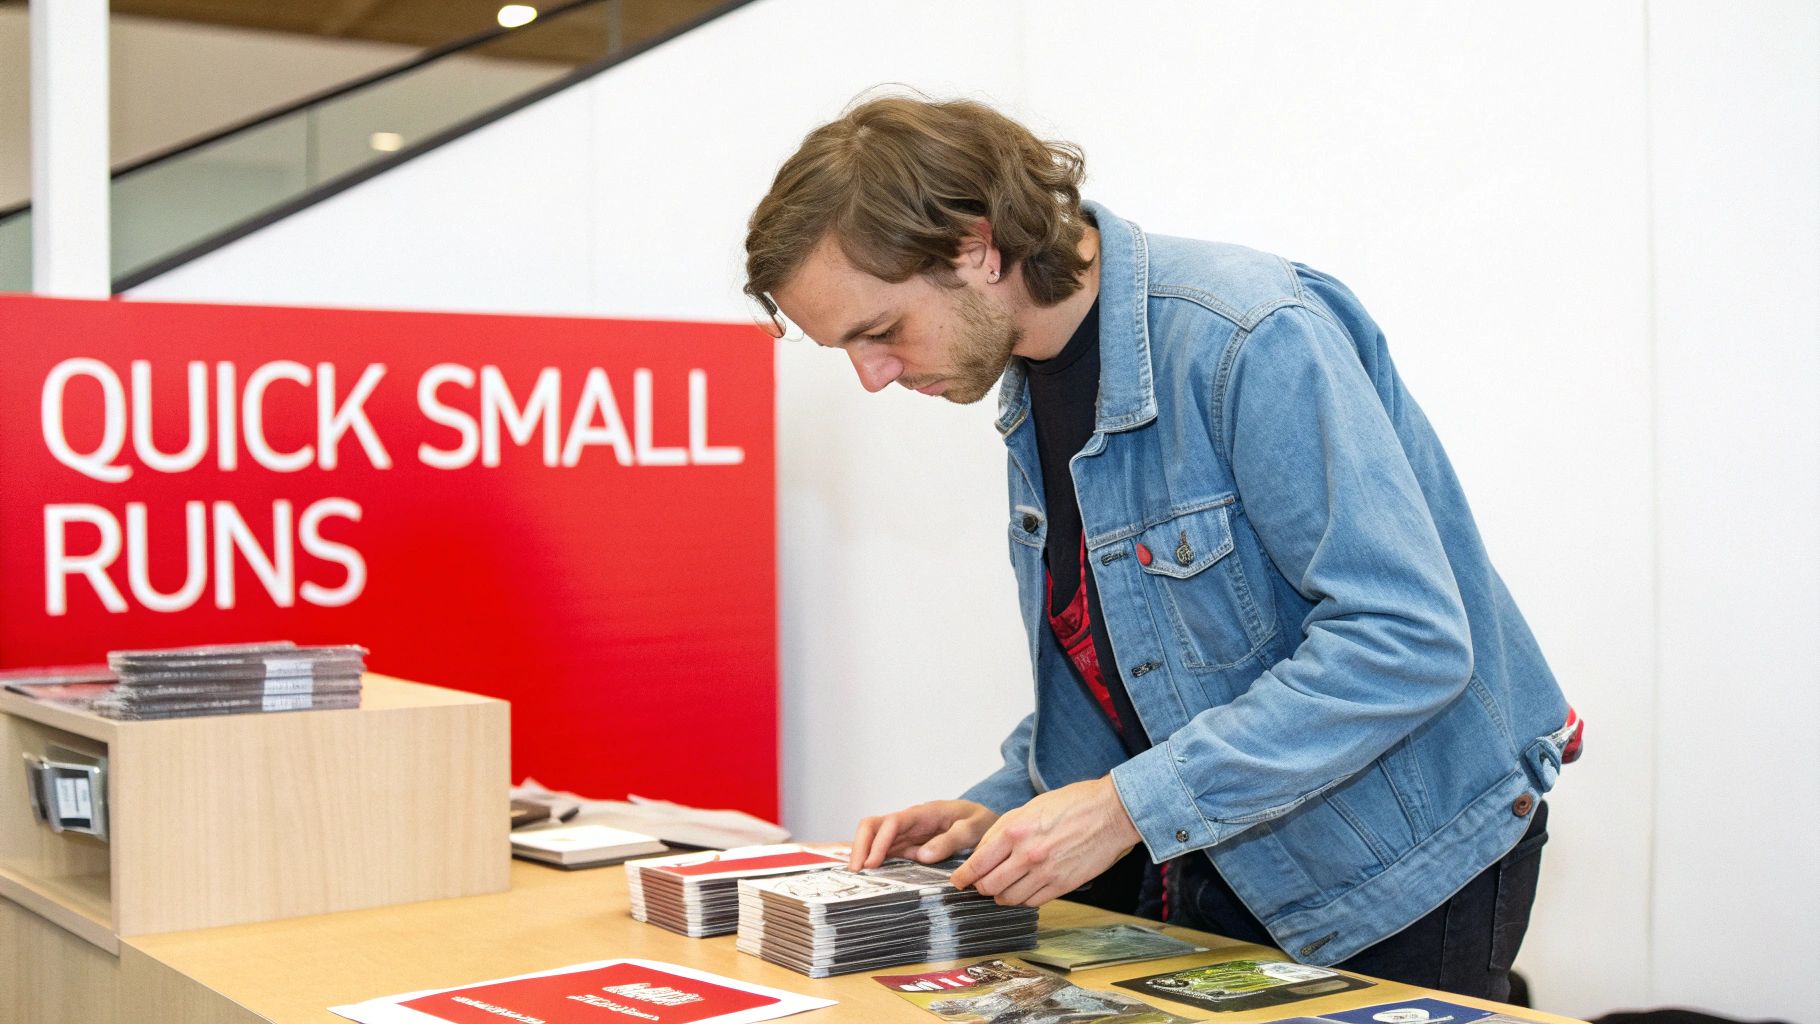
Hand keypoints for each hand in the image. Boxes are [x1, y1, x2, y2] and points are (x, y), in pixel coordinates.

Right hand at [848, 800, 999, 870]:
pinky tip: (871, 878)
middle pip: (873, 827)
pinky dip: (874, 863)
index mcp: (923, 813)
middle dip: (860, 846)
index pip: (892, 823)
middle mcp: (909, 823)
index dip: (878, 842)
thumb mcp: (974, 828)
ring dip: (863, 856)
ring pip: (874, 840)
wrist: (984, 822)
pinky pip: (885, 853)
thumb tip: (922, 855)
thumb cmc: (979, 821)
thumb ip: (951, 840)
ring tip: (857, 879)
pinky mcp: (908, 848)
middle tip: (856, 872)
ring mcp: (906, 835)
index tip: (872, 863)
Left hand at [948, 776, 1139, 906]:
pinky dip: (1023, 900)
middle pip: (989, 885)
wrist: (1111, 813)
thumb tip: (983, 853)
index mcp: (1014, 831)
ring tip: (1001, 890)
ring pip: (1009, 898)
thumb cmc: (1072, 804)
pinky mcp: (1062, 885)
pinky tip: (1024, 890)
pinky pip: (1032, 902)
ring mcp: (1045, 872)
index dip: (963, 877)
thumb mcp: (1029, 808)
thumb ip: (1004, 831)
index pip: (977, 864)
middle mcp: (1026, 854)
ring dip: (1001, 896)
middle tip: (979, 886)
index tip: (959, 881)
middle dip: (980, 888)